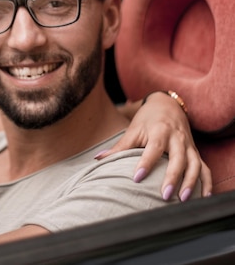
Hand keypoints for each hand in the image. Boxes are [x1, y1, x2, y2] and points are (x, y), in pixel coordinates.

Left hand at [96, 92, 211, 200]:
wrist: (167, 105)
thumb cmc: (147, 119)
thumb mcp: (133, 130)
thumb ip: (119, 147)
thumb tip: (98, 159)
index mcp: (160, 131)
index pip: (154, 148)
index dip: (146, 163)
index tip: (136, 178)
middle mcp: (177, 138)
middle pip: (178, 158)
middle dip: (173, 177)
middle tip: (164, 195)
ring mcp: (189, 145)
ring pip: (195, 164)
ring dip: (191, 182)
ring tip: (183, 199)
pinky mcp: (195, 151)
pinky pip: (205, 168)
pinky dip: (206, 182)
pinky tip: (204, 197)